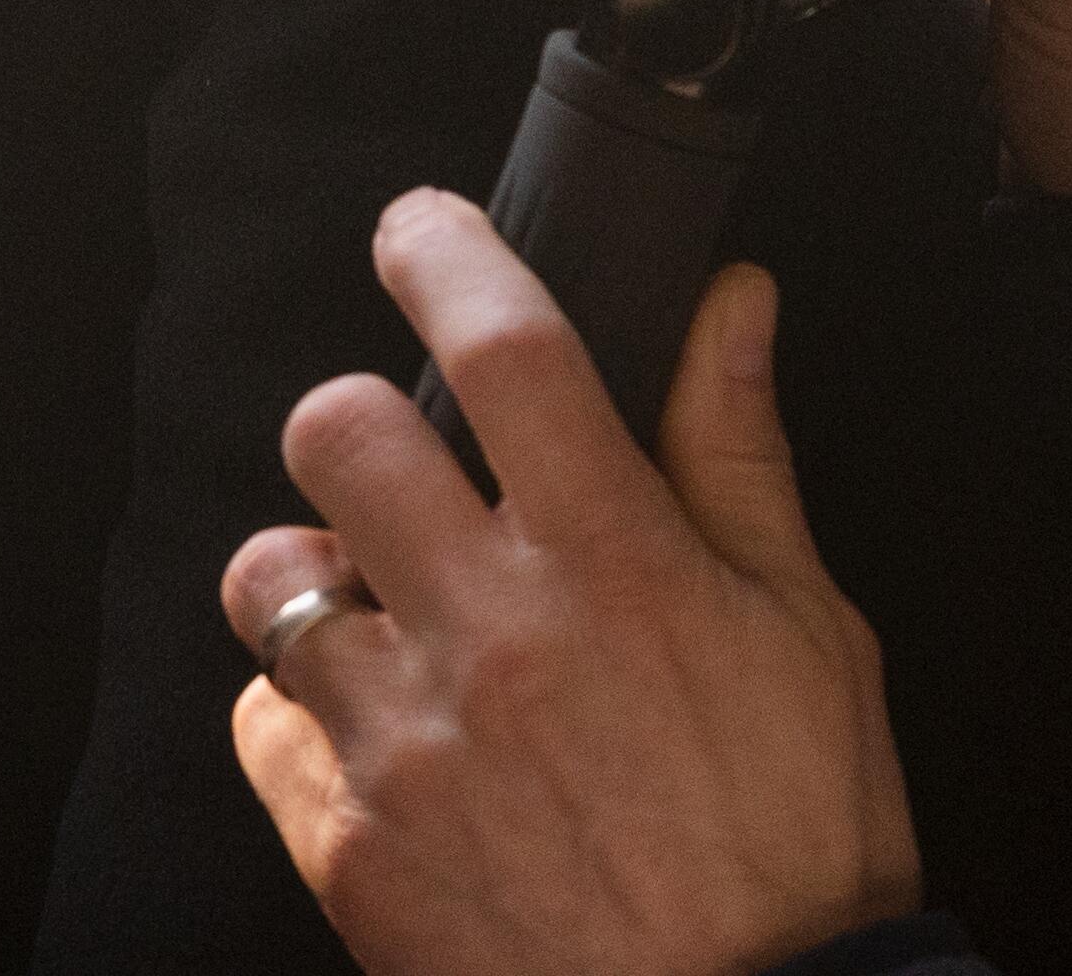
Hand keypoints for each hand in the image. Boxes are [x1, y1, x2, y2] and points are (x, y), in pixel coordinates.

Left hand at [226, 199, 914, 975]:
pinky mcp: (346, 841)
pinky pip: (260, 720)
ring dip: (319, 579)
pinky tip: (388, 742)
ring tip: (397, 624)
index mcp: (618, 570)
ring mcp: (407, 742)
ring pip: (268, 575)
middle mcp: (494, 638)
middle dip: (360, 427)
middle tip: (412, 476)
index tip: (422, 229)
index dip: (445, 250)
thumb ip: (739, 452)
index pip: (505, 345)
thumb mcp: (811, 636)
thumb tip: (729, 300)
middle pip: (335, 430)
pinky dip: (305, 718)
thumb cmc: (798, 843)